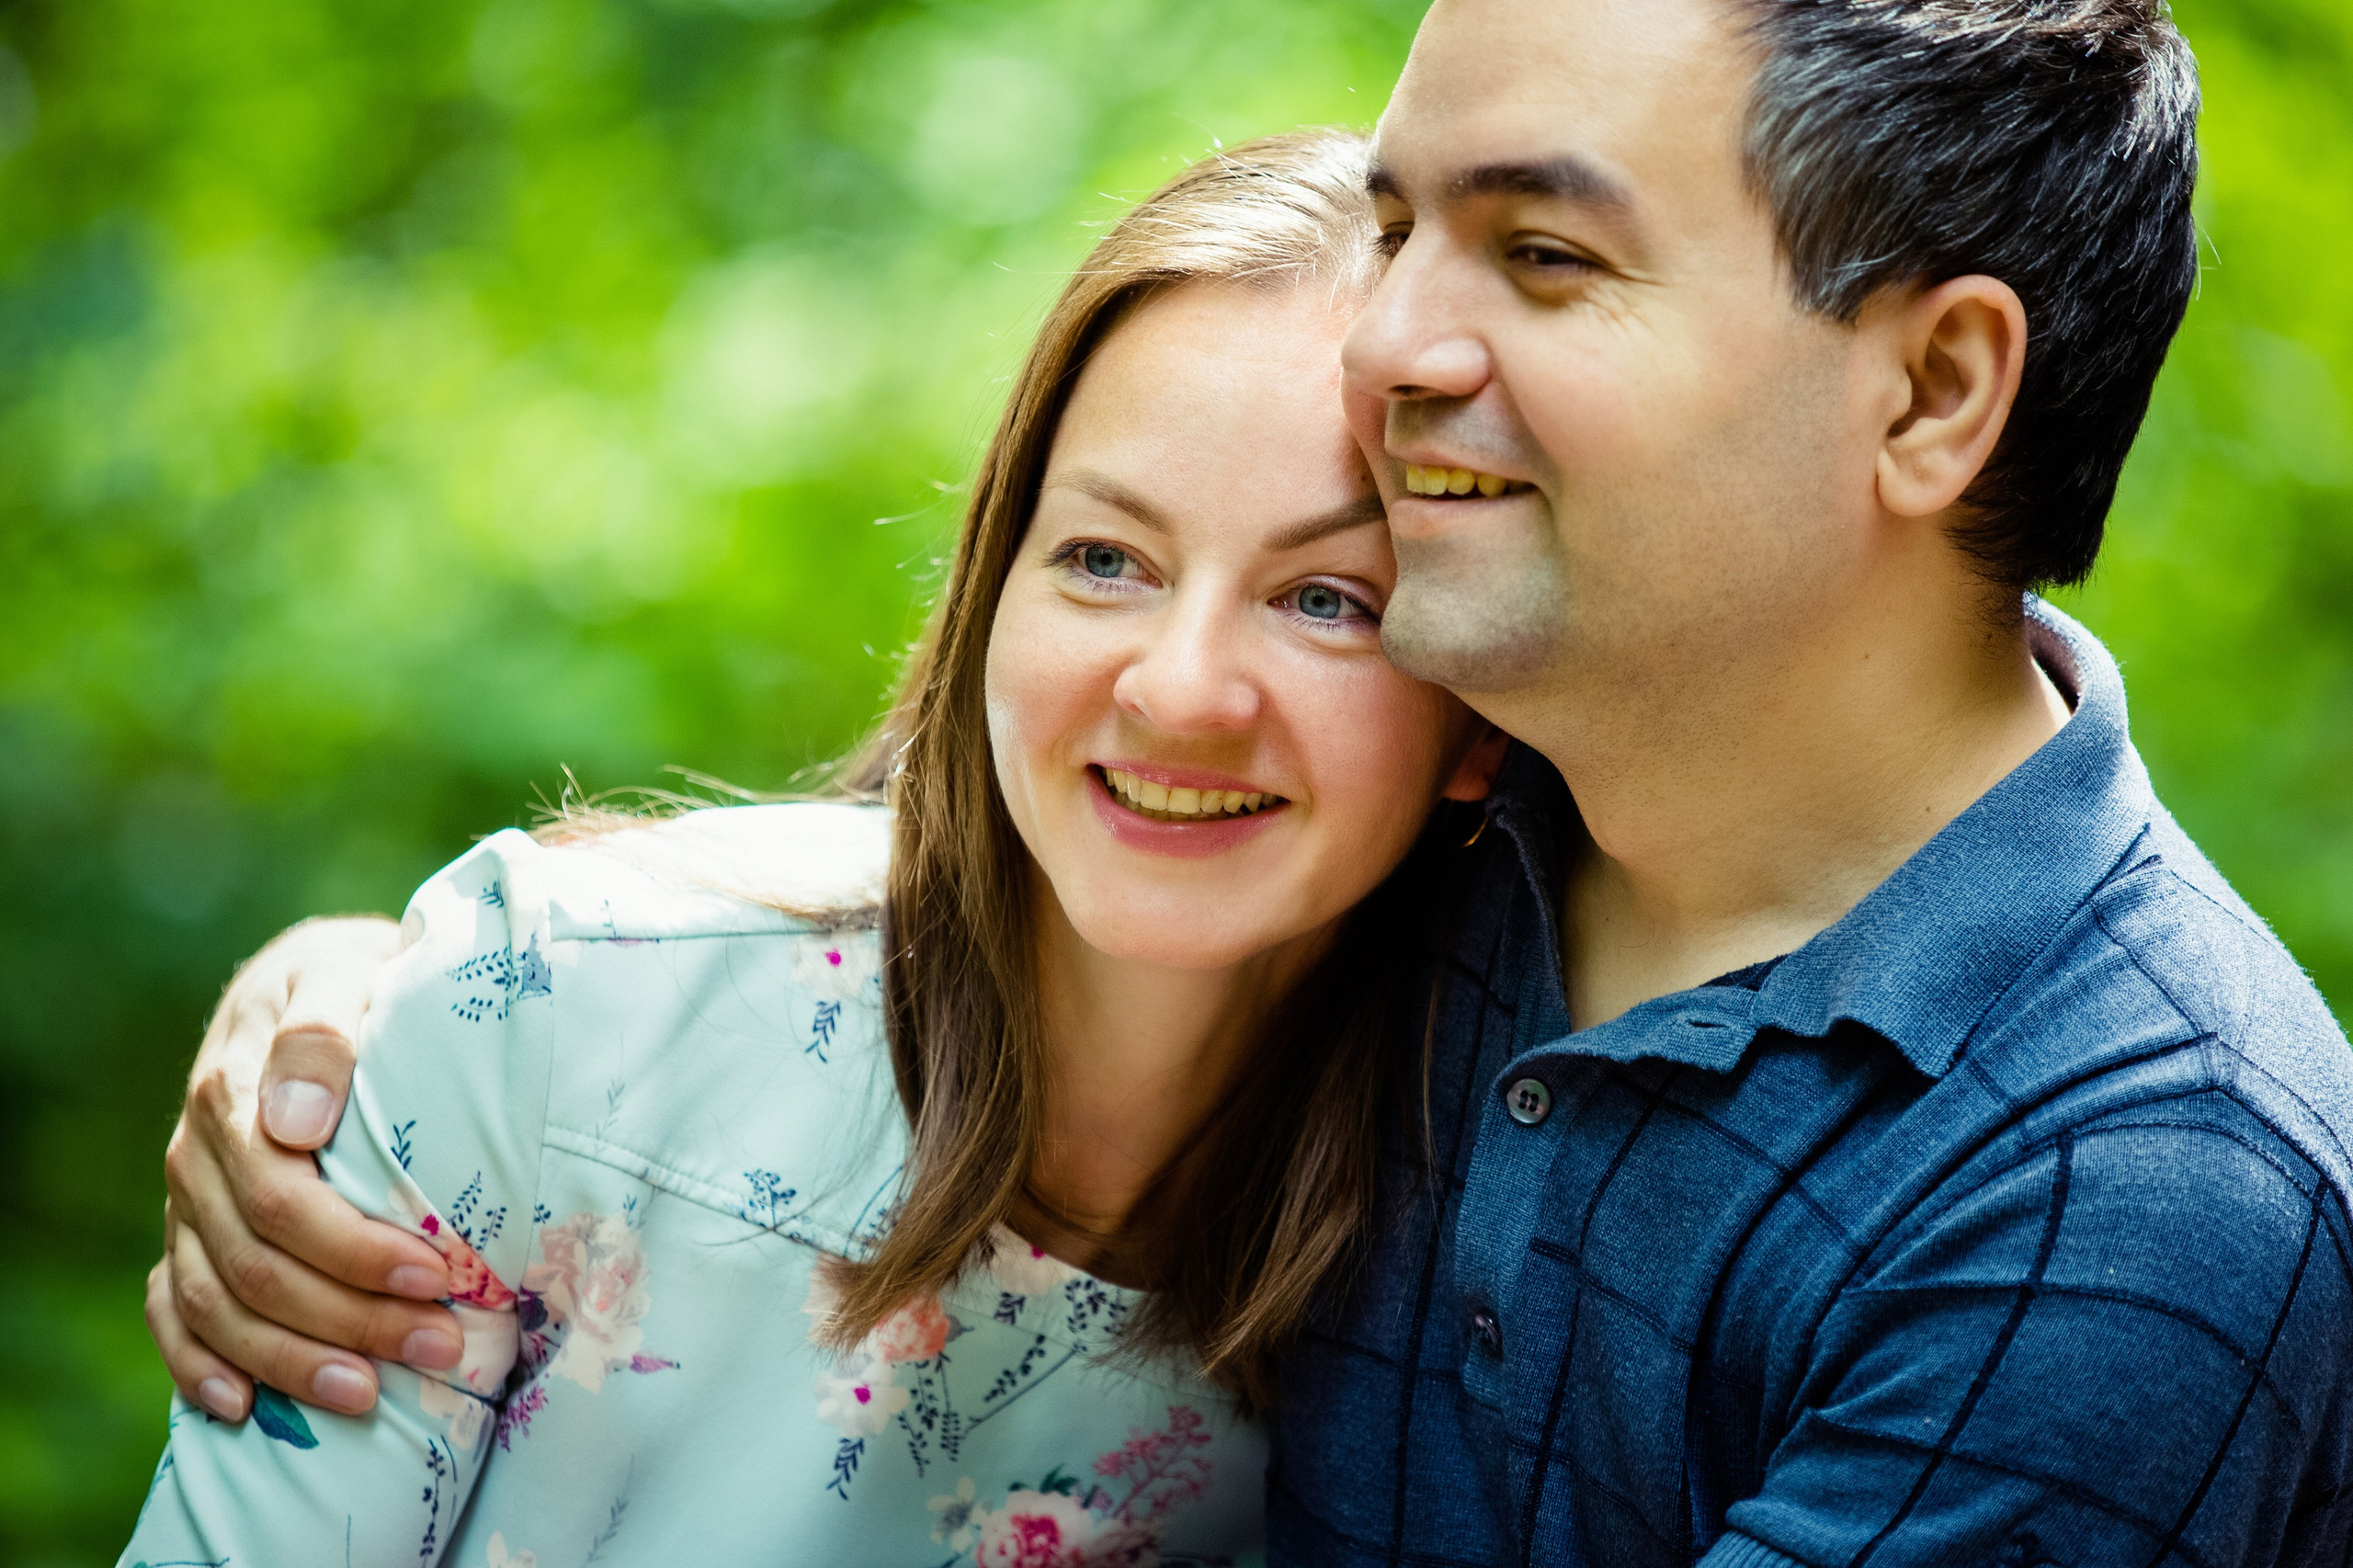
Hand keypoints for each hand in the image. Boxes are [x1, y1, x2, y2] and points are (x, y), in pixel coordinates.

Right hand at [152, 915, 463, 1420]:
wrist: (318, 977)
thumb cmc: (355, 979)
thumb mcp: (344, 973)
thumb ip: (321, 1032)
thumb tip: (294, 1119)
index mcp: (233, 1093)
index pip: (282, 1196)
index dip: (354, 1248)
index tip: (436, 1275)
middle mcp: (198, 1156)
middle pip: (256, 1264)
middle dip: (350, 1316)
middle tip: (440, 1346)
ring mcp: (188, 1201)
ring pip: (217, 1303)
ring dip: (291, 1360)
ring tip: (370, 1397)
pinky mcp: (189, 1230)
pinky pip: (173, 1310)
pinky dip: (199, 1365)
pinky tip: (243, 1408)